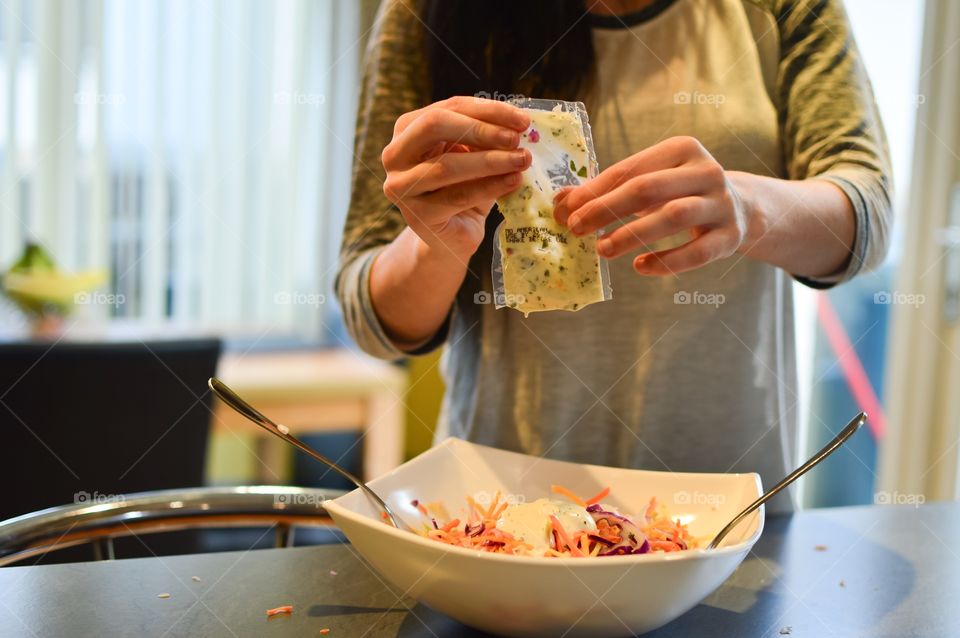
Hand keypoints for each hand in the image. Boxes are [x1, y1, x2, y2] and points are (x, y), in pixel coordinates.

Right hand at [381, 96, 531, 259]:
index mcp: (407, 128)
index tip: (522, 119)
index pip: (449, 107)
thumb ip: (485, 136)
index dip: (487, 110)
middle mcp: (394, 154)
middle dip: (481, 130)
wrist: (451, 235)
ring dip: (490, 160)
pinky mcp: (416, 216)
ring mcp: (400, 186)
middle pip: (434, 126)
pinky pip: (457, 197)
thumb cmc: (464, 187)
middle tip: (516, 138)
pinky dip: (489, 187)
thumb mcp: (473, 154)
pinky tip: (513, 181)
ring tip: (522, 160)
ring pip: (447, 166)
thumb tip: (517, 122)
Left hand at [553, 136, 751, 274]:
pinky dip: (666, 261)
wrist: (742, 209)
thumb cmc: (681, 193)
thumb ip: (608, 190)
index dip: (595, 190)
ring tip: (602, 250)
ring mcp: (722, 204)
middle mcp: (706, 171)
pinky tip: (640, 267)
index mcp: (682, 149)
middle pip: (648, 189)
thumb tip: (560, 203)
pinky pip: (697, 253)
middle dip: (607, 209)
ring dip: (632, 235)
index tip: (565, 210)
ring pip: (673, 217)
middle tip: (575, 229)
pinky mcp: (731, 236)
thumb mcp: (649, 182)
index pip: (630, 169)